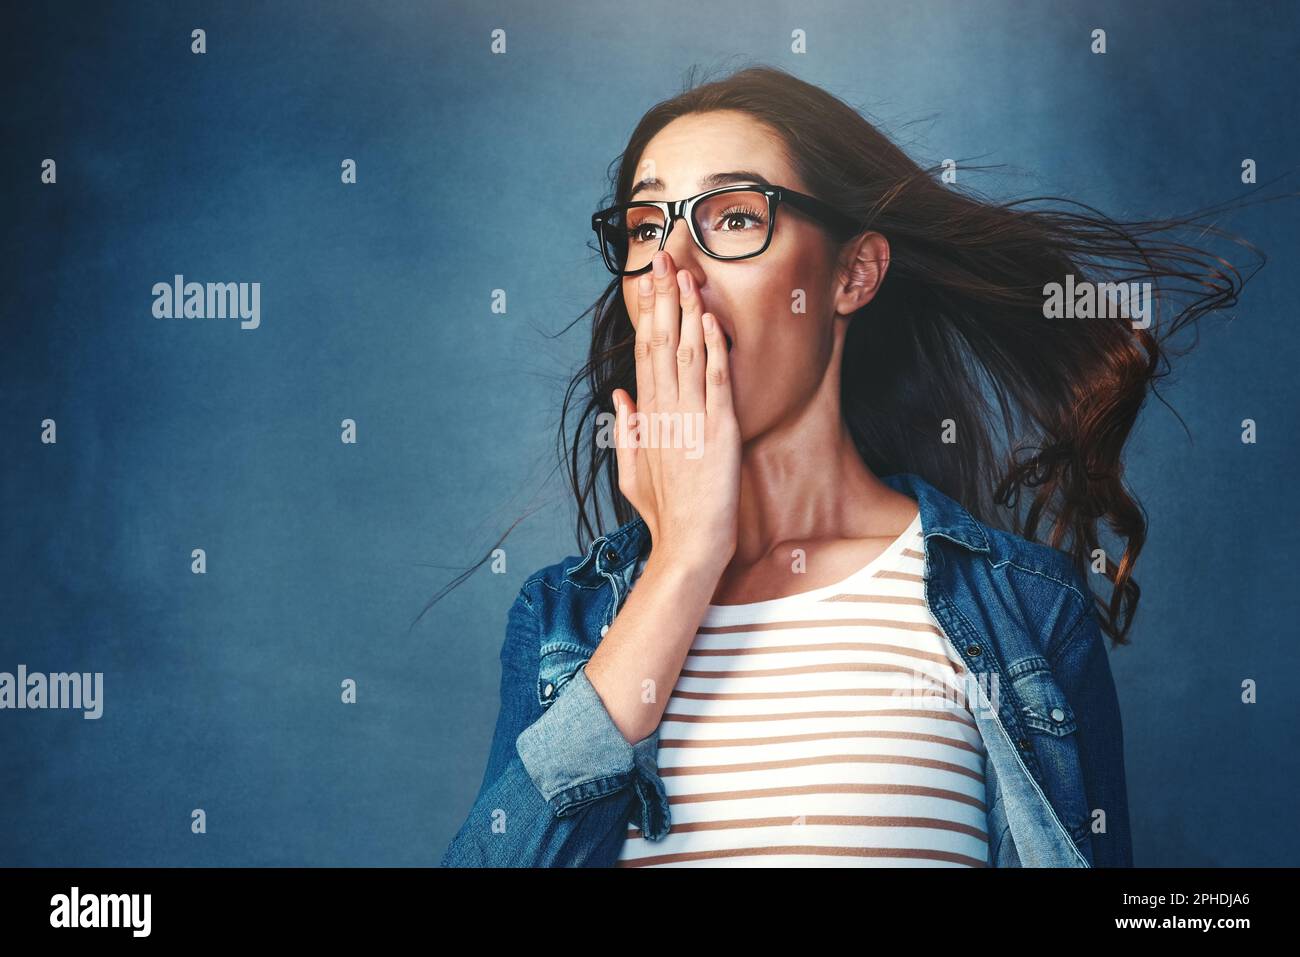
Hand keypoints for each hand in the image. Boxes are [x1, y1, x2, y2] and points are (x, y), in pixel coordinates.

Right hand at [612, 251, 740, 572]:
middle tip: (663, 258)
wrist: (688, 545)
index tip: (649, 282)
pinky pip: (714, 380)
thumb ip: (625, 430)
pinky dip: (712, 348)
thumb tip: (619, 395)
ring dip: (687, 310)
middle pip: (660, 342)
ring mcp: (690, 419)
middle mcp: (663, 412)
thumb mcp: (632, 472)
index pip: (645, 353)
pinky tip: (710, 319)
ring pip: (685, 353)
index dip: (648, 314)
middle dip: (662, 297)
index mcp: (646, 418)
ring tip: (686, 274)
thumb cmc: (665, 515)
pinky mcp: (718, 430)